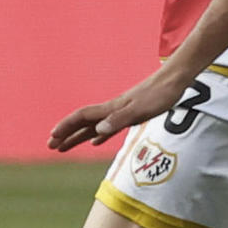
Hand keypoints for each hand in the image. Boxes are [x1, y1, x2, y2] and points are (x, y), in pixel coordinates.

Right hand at [48, 69, 189, 150]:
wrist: (176, 80)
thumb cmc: (161, 94)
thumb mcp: (141, 110)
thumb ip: (119, 119)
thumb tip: (97, 130)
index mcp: (112, 108)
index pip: (82, 118)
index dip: (66, 127)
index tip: (52, 138)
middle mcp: (113, 109)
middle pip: (83, 123)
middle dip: (66, 134)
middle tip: (51, 147)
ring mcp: (121, 111)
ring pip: (94, 126)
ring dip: (78, 136)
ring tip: (65, 146)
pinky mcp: (133, 113)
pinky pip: (109, 127)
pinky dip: (99, 135)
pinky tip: (96, 140)